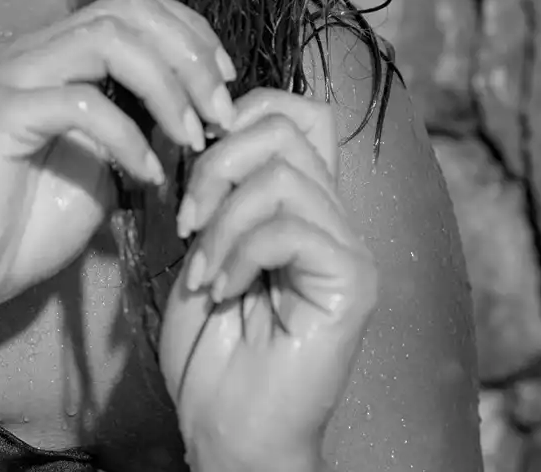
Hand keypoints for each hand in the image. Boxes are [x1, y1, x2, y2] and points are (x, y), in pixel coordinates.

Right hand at [0, 0, 236, 323]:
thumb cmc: (33, 223)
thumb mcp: (109, 164)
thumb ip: (144, 123)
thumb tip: (201, 106)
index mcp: (59, 52)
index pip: (135, 3)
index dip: (191, 33)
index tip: (227, 84)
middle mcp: (34, 50)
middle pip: (128, 9)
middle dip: (189, 55)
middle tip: (220, 114)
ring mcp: (12, 75)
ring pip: (107, 41)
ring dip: (166, 87)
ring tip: (191, 139)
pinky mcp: (0, 113)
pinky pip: (80, 104)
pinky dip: (127, 136)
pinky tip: (146, 176)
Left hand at [160, 89, 376, 471]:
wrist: (227, 429)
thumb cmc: (211, 348)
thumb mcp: (202, 247)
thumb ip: (216, 190)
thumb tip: (201, 121)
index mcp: (303, 204)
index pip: (297, 111)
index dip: (243, 113)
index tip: (193, 161)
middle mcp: (335, 218)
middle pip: (288, 128)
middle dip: (218, 164)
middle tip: (187, 222)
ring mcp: (350, 249)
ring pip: (284, 176)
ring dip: (223, 220)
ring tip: (204, 270)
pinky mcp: (352, 282)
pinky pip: (291, 228)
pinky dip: (240, 253)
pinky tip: (223, 291)